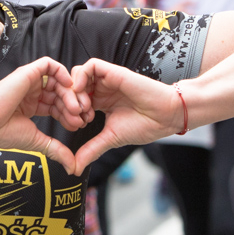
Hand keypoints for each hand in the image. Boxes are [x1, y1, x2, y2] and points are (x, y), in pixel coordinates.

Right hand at [0, 58, 86, 174]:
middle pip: (61, 94)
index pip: (58, 106)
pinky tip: (68, 86)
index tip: (78, 125)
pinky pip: (49, 64)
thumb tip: (72, 167)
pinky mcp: (27, 73)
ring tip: (75, 108)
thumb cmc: (3, 133)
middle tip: (81, 117)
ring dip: (71, 93)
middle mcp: (32, 92)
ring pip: (59, 81)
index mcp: (32, 106)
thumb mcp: (37, 141)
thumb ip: (57, 150)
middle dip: (74, 105)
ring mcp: (30, 82)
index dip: (70, 115)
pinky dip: (62, 72)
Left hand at [66, 58, 190, 172]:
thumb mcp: (110, 139)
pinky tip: (85, 93)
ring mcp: (106, 80)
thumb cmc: (144, 126)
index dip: (69, 113)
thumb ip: (91, 150)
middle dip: (68, 103)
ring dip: (73, 91)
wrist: (165, 116)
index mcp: (99, 103)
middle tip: (79, 118)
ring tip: (83, 108)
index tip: (78, 126)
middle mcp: (101, 90)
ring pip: (76, 75)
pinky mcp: (113, 72)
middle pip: (71, 88)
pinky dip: (81, 77)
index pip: (73, 101)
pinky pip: (90, 65)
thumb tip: (74, 168)